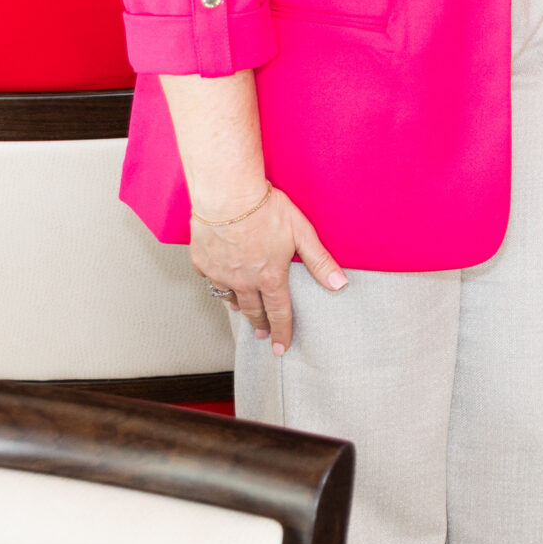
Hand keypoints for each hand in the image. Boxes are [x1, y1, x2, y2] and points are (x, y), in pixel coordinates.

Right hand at [188, 187, 346, 353]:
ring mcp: (220, 274)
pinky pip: (211, 281)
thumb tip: (340, 284)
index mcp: (270, 277)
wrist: (227, 196)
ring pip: (230, 299)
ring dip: (240, 307)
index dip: (282, 332)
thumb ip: (320, 261)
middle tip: (263, 334)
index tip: (281, 348)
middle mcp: (243, 282)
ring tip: (245, 311)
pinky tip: (222, 282)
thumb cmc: (267, 210)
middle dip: (260, 325)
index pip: (279, 313)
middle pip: (253, 311)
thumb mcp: (302, 233)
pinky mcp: (202, 263)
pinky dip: (218, 284)